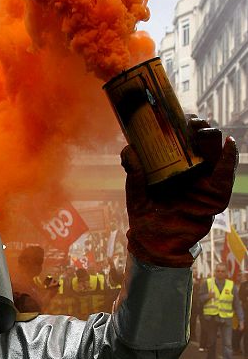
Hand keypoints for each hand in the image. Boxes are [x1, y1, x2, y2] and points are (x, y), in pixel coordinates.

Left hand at [122, 117, 237, 266]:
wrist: (156, 244)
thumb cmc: (146, 217)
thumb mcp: (136, 194)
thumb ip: (134, 175)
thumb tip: (129, 149)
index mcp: (172, 166)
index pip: (181, 138)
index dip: (180, 123)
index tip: (174, 114)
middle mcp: (190, 169)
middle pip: (200, 140)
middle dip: (197, 125)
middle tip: (189, 121)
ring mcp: (204, 180)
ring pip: (215, 151)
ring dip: (211, 136)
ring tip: (201, 130)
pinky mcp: (215, 195)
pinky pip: (226, 175)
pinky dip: (229, 158)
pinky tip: (228, 144)